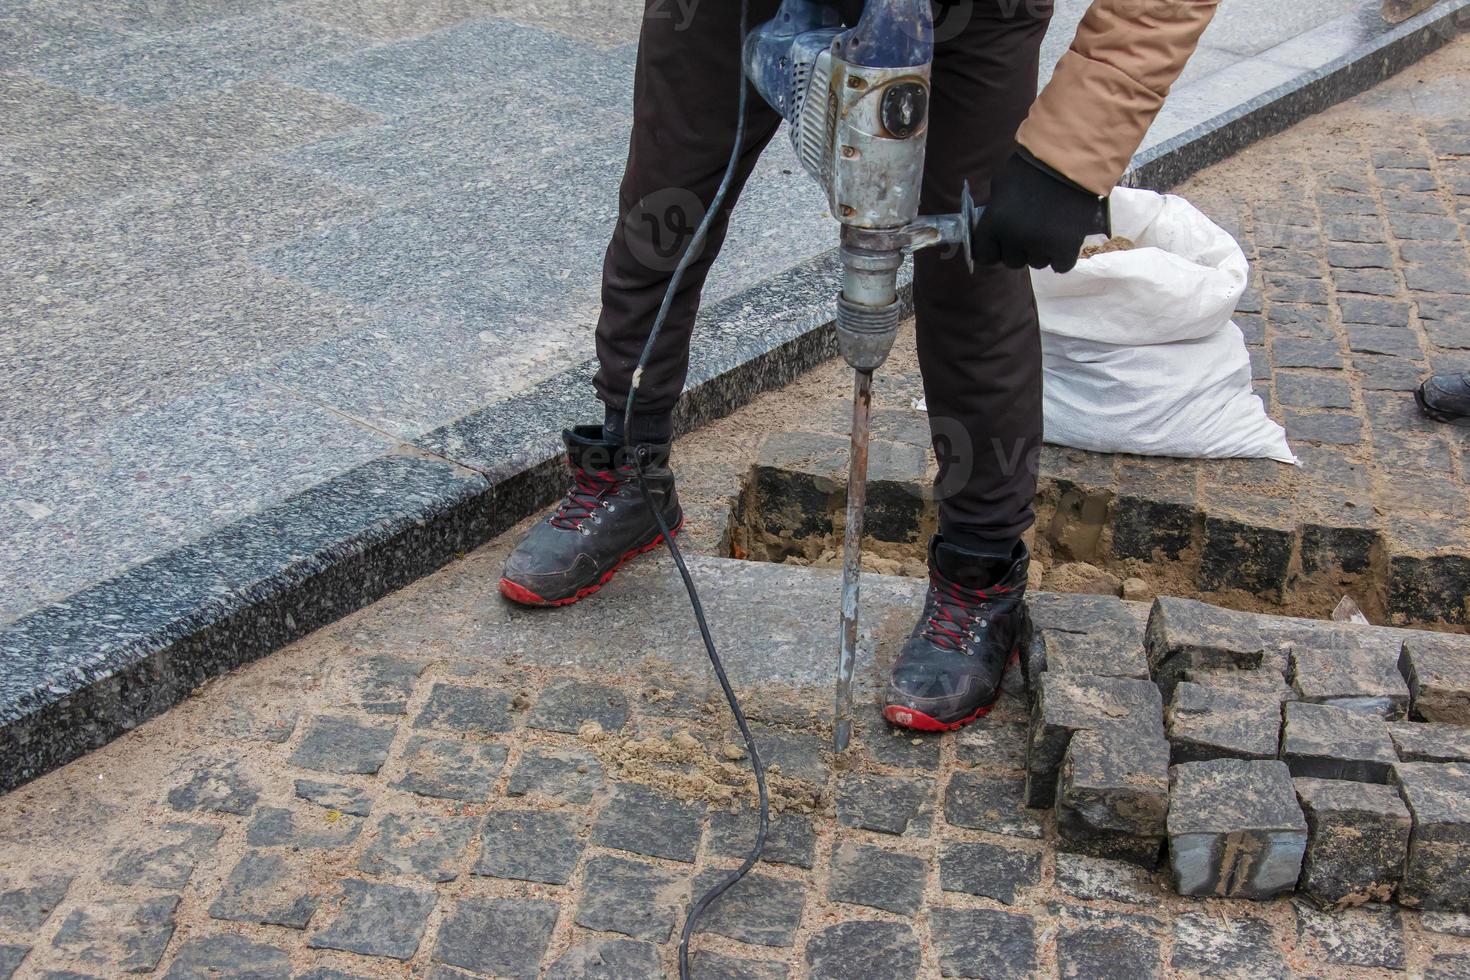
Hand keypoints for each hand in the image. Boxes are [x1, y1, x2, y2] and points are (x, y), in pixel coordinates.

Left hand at [974, 150, 1109, 273]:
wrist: (1069, 160)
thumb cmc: (1031, 167)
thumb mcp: (1001, 184)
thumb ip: (995, 209)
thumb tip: (993, 226)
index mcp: (994, 223)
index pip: (984, 255)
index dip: (993, 250)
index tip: (1001, 244)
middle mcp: (1015, 238)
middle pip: (1013, 261)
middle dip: (1019, 249)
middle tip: (1031, 230)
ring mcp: (1041, 245)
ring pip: (1037, 263)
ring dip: (1041, 251)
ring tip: (1050, 229)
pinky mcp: (1066, 248)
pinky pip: (1060, 266)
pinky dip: (1061, 257)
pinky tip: (1063, 241)